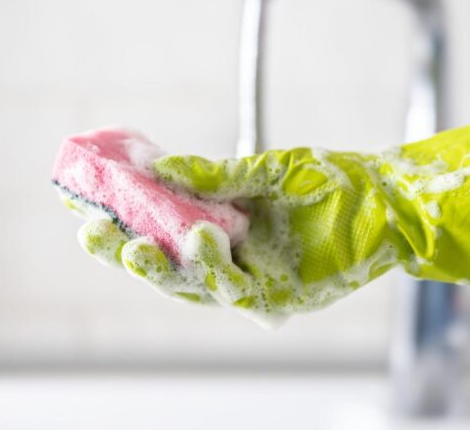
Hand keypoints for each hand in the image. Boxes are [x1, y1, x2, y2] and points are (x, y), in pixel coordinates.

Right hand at [76, 148, 405, 326]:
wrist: (384, 201)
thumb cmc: (327, 182)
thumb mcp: (264, 170)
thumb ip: (214, 175)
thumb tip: (159, 168)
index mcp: (217, 227)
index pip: (159, 230)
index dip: (121, 222)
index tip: (84, 206)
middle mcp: (227, 259)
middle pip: (164, 267)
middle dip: (126, 255)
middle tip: (97, 234)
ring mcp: (249, 283)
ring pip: (192, 287)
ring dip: (165, 266)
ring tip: (144, 241)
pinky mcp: (276, 301)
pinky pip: (236, 294)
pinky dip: (216, 271)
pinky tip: (205, 240)